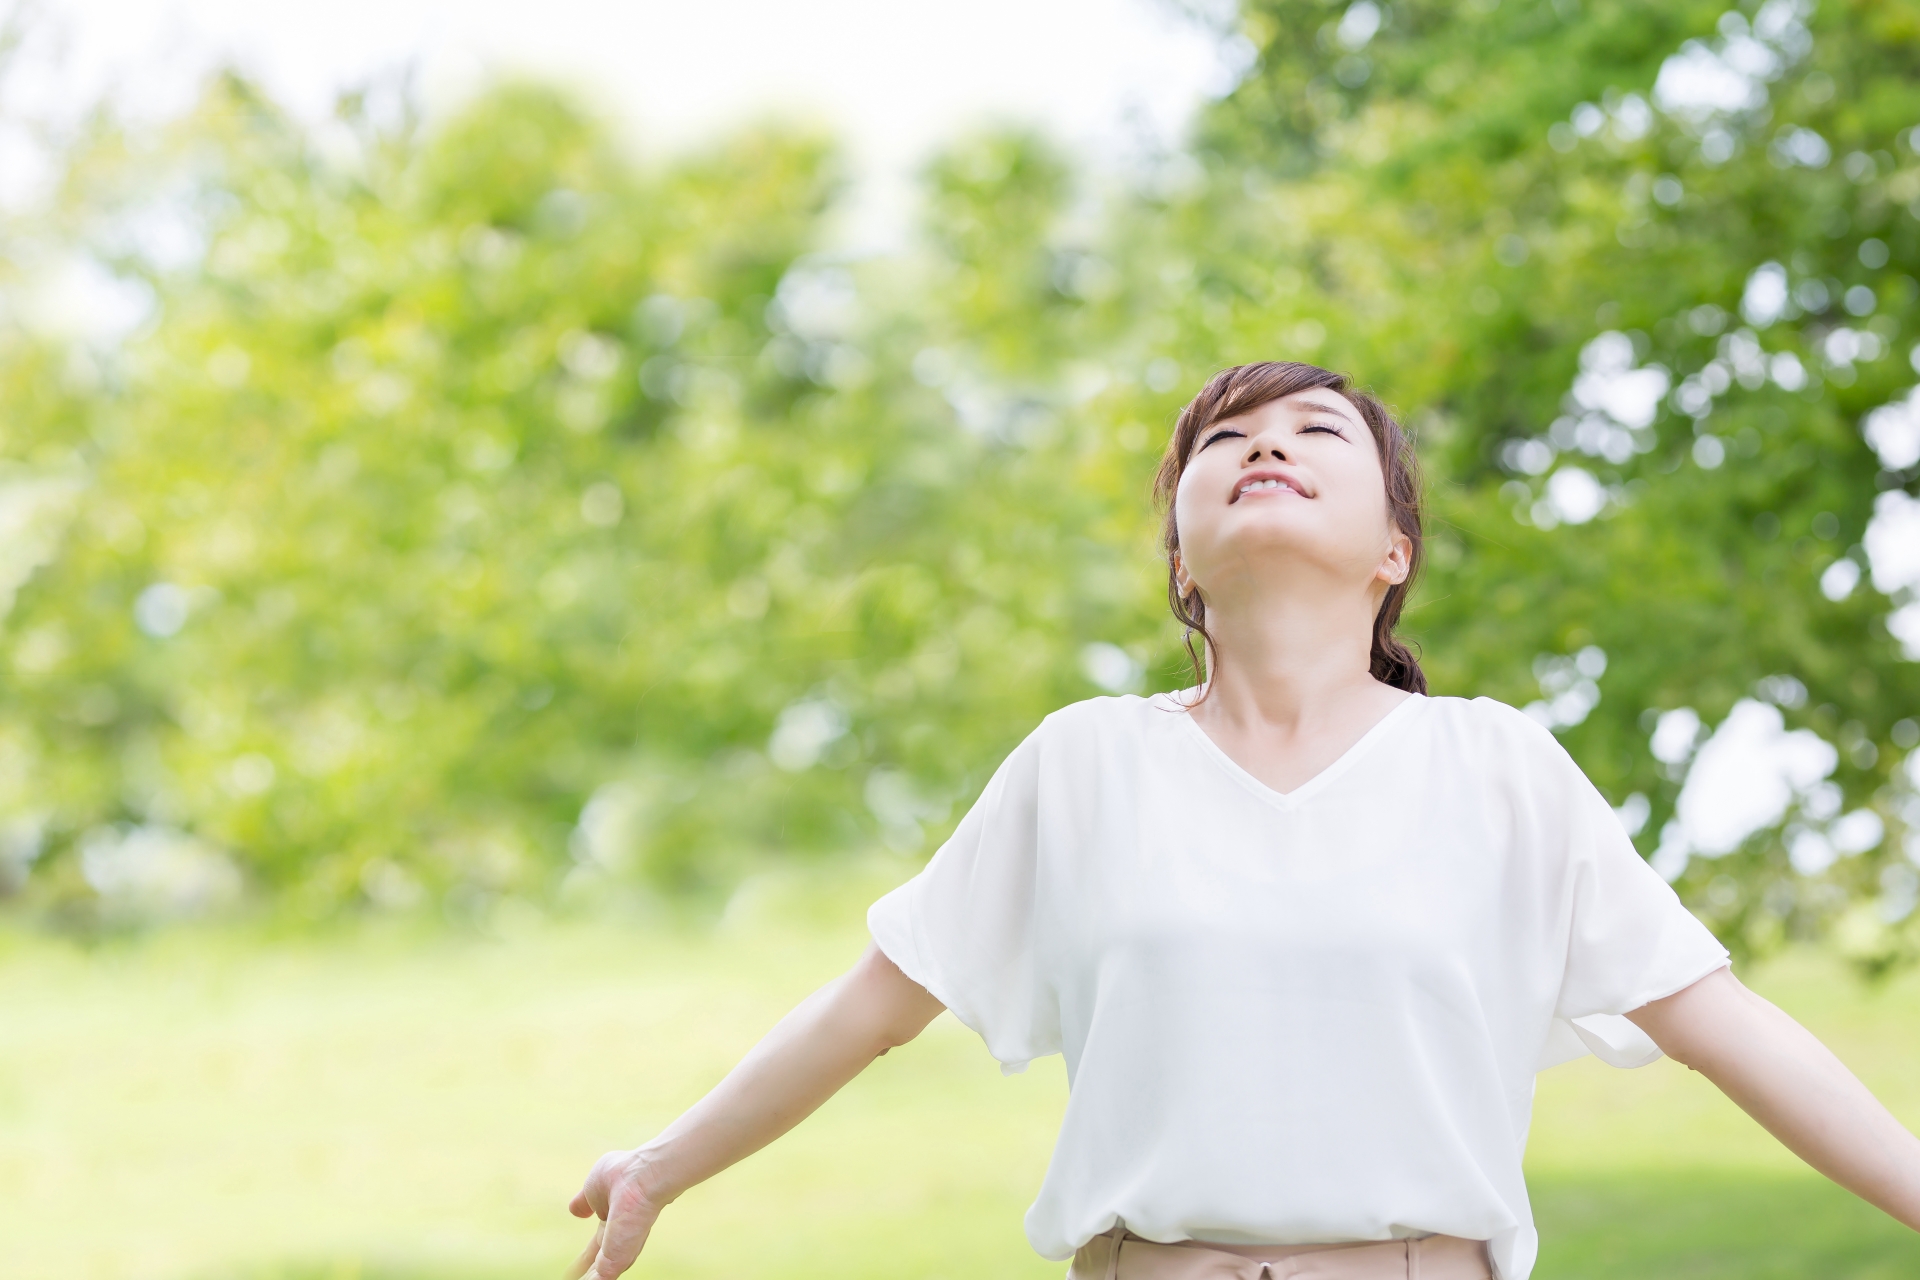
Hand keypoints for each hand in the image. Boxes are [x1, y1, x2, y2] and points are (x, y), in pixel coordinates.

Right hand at [566, 1149, 670, 1279]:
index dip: (585, 1258)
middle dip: (585, 1274)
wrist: (636, 1180)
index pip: (597, 1246)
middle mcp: (619, 1239)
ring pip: (598, 1276)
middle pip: (598, 1265)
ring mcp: (619, 1252)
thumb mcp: (594, 1187)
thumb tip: (576, 1211)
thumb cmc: (619, 1175)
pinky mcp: (616, 1261)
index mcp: (613, 1221)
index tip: (573, 1269)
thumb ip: (585, 1202)